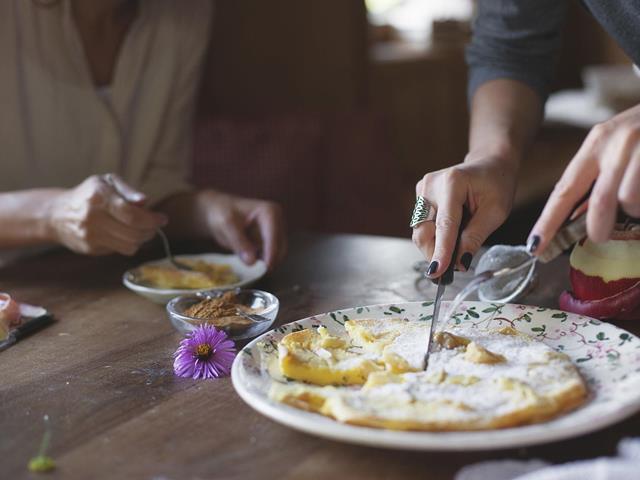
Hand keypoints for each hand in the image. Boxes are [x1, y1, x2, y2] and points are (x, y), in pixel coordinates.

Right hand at [45, 175, 166, 255]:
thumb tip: (145, 201)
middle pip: (133, 233)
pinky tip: (125, 234)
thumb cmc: (88, 194)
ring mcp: (90, 235)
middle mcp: (92, 217)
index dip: (151, 219)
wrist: (57, 214)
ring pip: (129, 245)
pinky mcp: (90, 248)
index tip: (162, 219)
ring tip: (143, 230)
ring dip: (142, 239)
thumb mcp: (107, 182)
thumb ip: (128, 190)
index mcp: (99, 196)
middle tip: (155, 225)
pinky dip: (128, 244)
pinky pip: (119, 250)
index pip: (131, 215)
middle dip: (150, 230)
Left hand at [197, 190, 286, 269]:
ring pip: (278, 253)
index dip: (272, 252)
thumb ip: (238, 242)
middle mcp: (277, 220)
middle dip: (271, 259)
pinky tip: (250, 258)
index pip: (274, 235)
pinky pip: (272, 255)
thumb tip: (252, 261)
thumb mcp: (226, 225)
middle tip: (258, 271)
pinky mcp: (271, 241)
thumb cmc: (221, 214)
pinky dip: (263, 260)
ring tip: (249, 261)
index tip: (267, 267)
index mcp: (270, 211)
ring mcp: (275, 231)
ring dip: (267, 260)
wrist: (217, 212)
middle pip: (281, 246)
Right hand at [412, 156, 517, 276]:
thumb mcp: (496, 212)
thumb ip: (475, 237)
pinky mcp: (419, 196)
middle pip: (424, 231)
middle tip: (453, 268)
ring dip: (435, 246)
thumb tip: (460, 263)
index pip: (445, 225)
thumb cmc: (496, 185)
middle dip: (435, 253)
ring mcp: (422, 189)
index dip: (441, 251)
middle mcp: (431, 184)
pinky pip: (421, 225)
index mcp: (452, 183)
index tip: (437, 272)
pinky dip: (434, 236)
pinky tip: (450, 232)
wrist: (489, 164)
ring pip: (420, 231)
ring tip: (455, 247)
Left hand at [530, 103, 639, 253]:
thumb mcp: (616, 144)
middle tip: (598, 236)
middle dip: (598, 227)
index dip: (549, 220)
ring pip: (631, 201)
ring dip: (635, 210)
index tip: (536, 244)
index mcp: (597, 142)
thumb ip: (597, 175)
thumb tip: (576, 216)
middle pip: (601, 202)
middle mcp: (619, 143)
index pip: (565, 189)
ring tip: (639, 199)